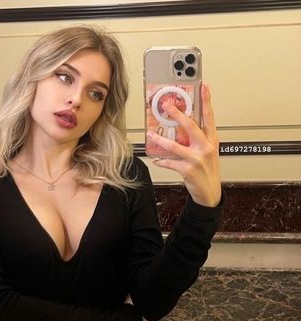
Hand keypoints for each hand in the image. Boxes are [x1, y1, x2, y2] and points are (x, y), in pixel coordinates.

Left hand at [146, 84, 220, 206]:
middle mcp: (205, 148)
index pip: (210, 117)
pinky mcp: (188, 170)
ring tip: (151, 134)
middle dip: (177, 115)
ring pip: (175, 146)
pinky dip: (161, 161)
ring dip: (160, 140)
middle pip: (191, 126)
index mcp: (211, 140)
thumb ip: (198, 139)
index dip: (207, 101)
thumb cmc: (208, 171)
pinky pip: (170, 162)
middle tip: (167, 106)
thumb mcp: (208, 152)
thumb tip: (183, 128)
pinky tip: (156, 159)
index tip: (204, 87)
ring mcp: (197, 159)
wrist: (210, 192)